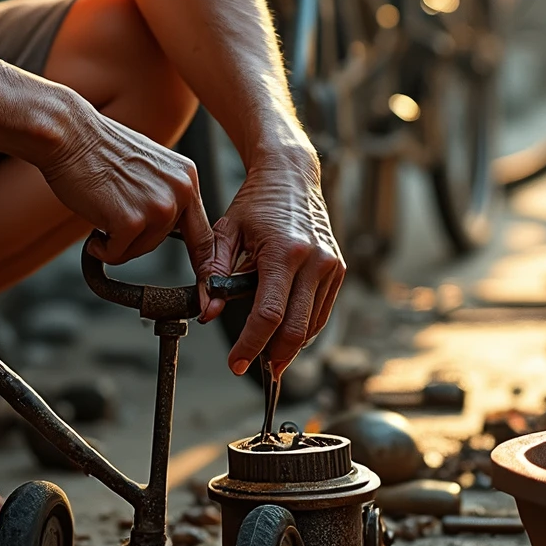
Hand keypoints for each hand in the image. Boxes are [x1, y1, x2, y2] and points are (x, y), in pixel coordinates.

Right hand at [39, 99, 212, 270]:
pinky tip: (92, 220)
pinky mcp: (131, 221)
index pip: (204, 232)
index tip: (206, 289)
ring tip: (101, 206)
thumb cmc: (97, 149)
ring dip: (116, 239)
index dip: (203, 264)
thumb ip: (164, 194)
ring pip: (139, 249)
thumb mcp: (148, 167)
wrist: (67, 134)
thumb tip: (162, 228)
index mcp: (187, 177)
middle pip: (162, 241)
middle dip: (136, 238)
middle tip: (111, 215)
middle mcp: (180, 192)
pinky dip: (100, 247)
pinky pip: (116, 254)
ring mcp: (158, 207)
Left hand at [200, 135, 344, 376]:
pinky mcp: (338, 269)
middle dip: (273, 356)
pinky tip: (285, 336)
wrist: (291, 176)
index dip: (250, 345)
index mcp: (284, 252)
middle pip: (296, 328)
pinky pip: (322, 312)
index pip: (269, 314)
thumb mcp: (226, 231)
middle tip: (252, 369)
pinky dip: (304, 329)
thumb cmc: (256, 202)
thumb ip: (214, 272)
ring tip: (266, 358)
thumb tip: (207, 310)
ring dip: (289, 347)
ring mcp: (331, 266)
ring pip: (312, 325)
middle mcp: (314, 261)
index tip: (235, 362)